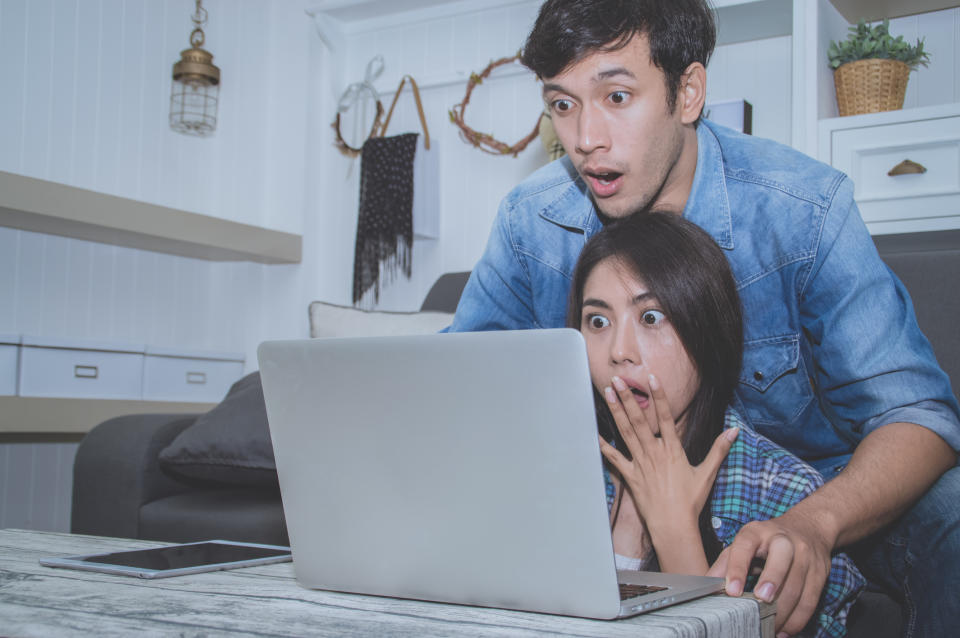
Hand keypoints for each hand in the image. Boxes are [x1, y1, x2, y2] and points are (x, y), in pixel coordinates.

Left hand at [597, 374, 737, 543]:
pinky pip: (614, 458)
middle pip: (639, 420)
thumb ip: (719, 450)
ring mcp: (640, 463)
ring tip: (608, 393)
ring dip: (616, 412)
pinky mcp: (630, 476)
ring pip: (626, 432)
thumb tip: (734, 431)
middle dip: (628, 398)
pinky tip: (594, 432)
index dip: (659, 396)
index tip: (651, 378)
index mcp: (672, 450)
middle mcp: (654, 453)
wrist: (673, 526)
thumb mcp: (707, 473)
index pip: (666, 417)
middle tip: (618, 379)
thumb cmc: (691, 501)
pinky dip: (603, 445)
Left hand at [707, 512, 832, 635]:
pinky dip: (798, 619)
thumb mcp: (744, 543)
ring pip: (797, 586)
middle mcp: (784, 540)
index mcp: (757, 532)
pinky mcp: (820, 572)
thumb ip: (725, 563)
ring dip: (783, 611)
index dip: (737, 568)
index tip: (731, 591)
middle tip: (759, 604)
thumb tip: (705, 585)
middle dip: (771, 583)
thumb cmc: (768, 540)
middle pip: (780, 561)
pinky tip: (785, 630)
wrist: (808, 528)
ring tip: (768, 626)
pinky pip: (811, 600)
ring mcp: (806, 556)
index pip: (745, 546)